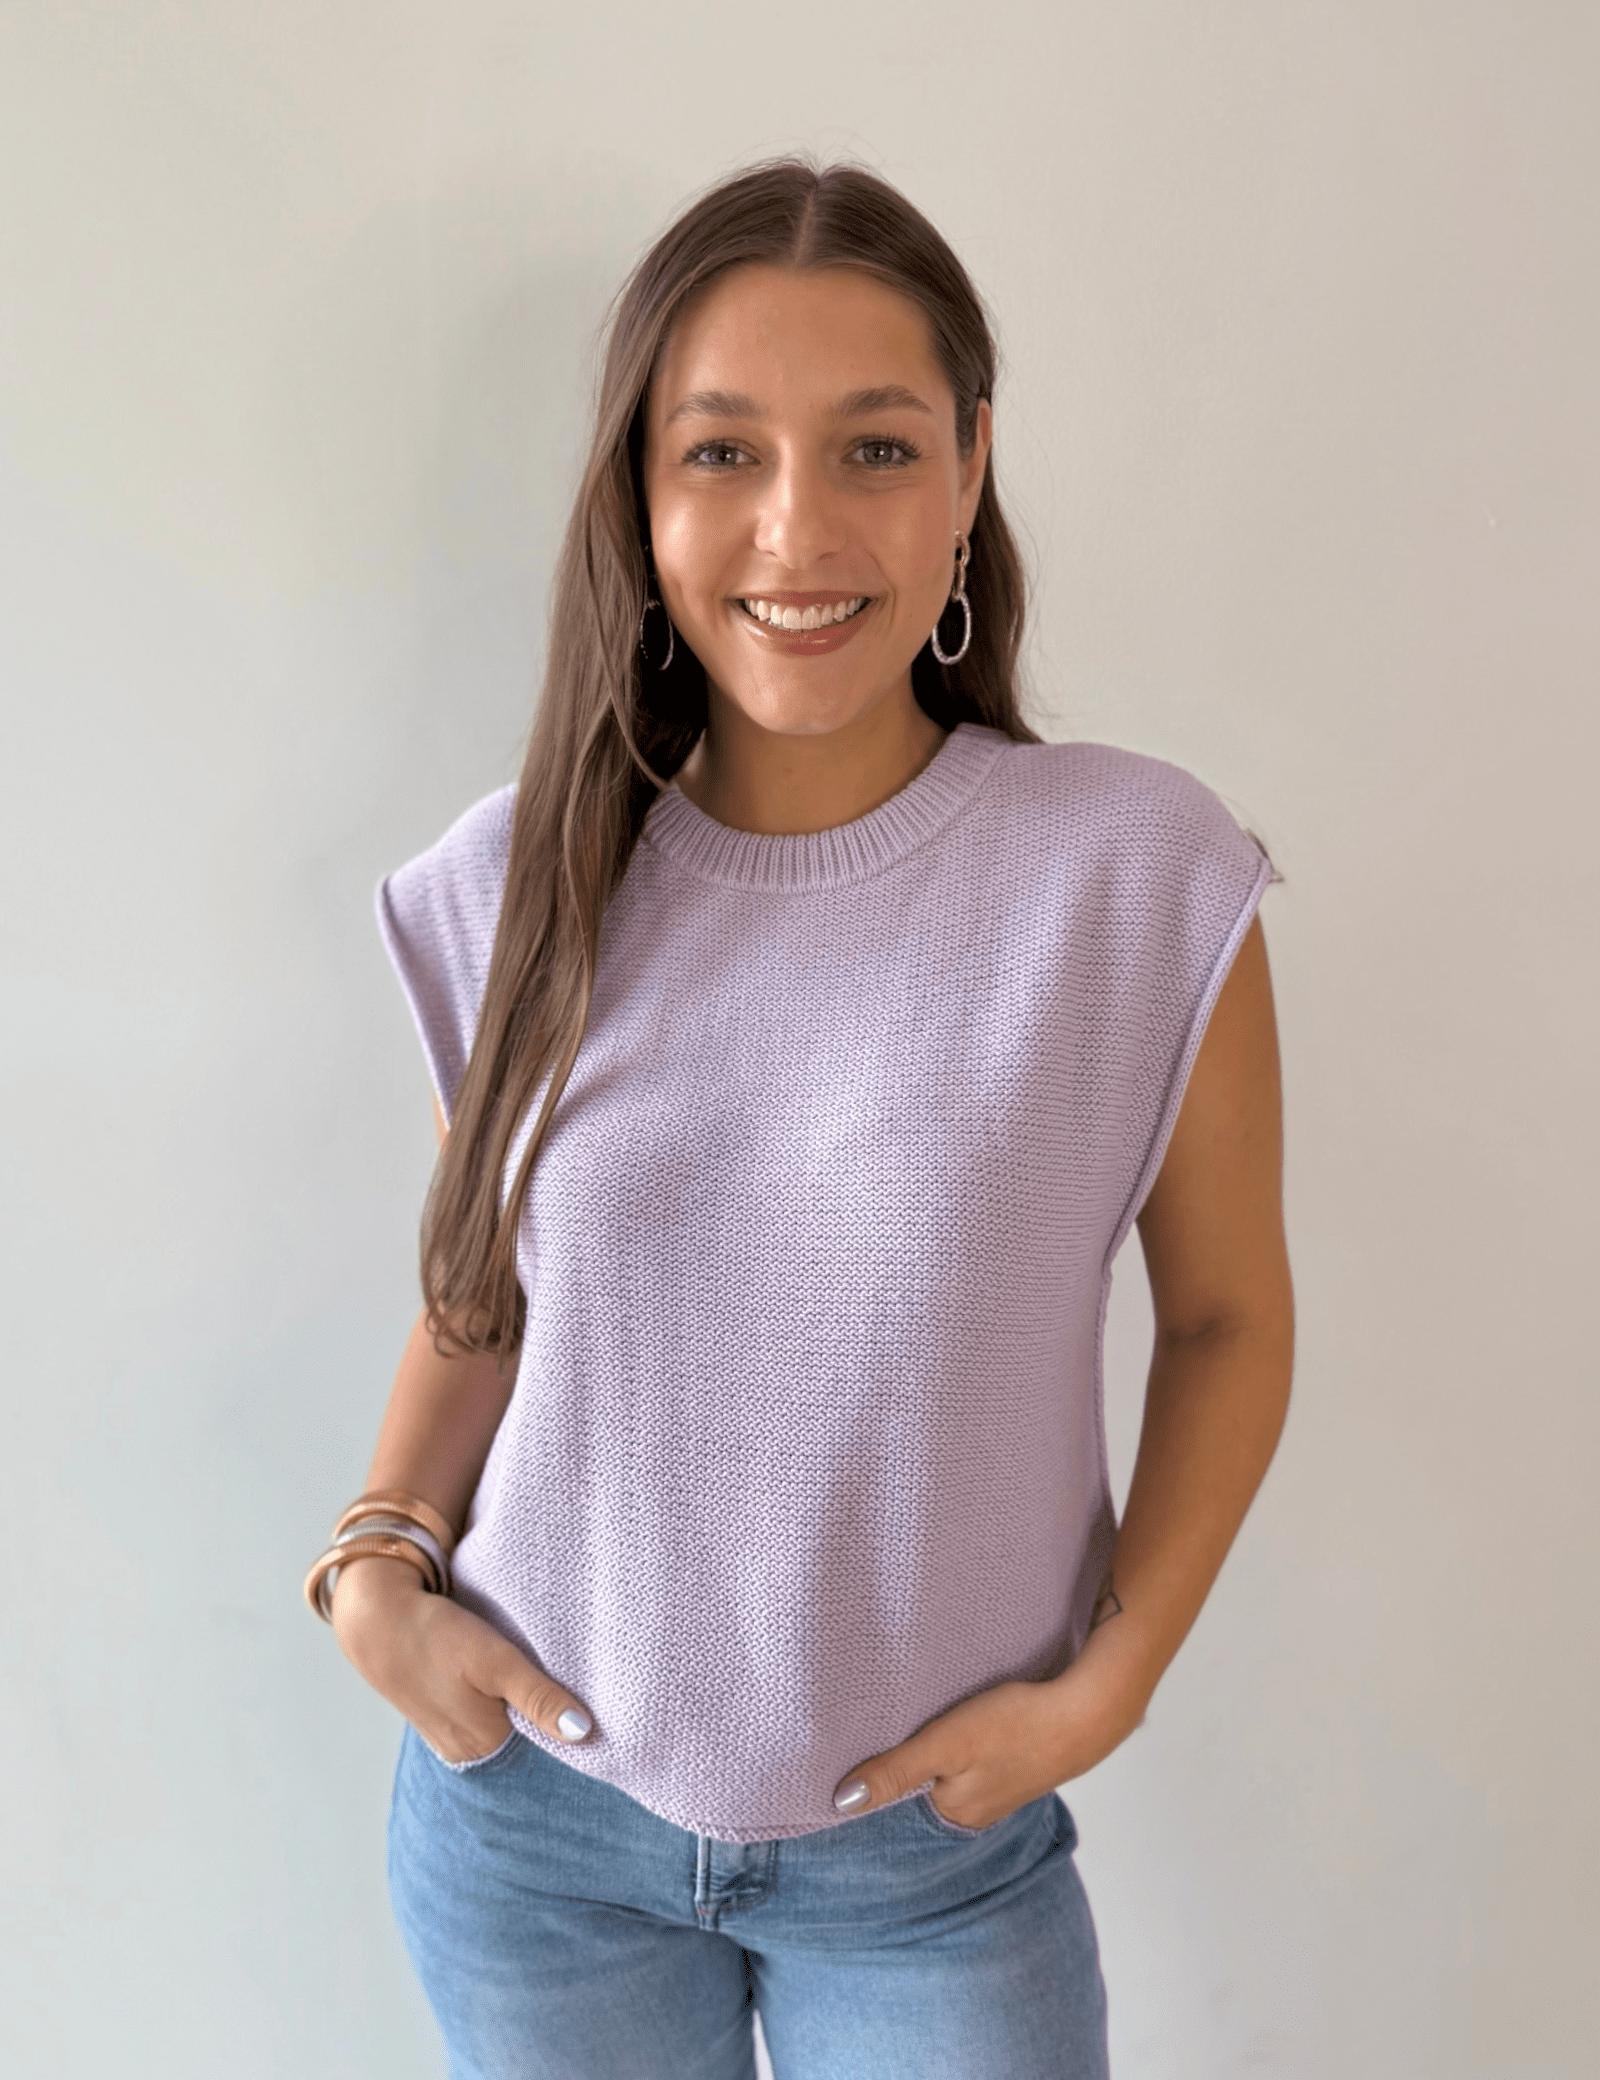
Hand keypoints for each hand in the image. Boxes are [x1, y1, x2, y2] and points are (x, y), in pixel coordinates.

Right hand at [331, 1555, 593, 1762]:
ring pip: (502, 1717)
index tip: (579, 1680)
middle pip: (523, 1730)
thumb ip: (538, 1698)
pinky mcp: (439, 1713)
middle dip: (540, 1702)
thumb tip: (585, 1733)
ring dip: (515, 1694)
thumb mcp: (496, 1661)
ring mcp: (450, 1734)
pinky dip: (493, 1691)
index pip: (544, 1737)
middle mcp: (467, 1750)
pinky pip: (481, 1708)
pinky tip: (493, 1669)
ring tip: (523, 1661)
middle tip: (552, 1662)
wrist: (378, 1616)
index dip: (563, 1708)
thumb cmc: (438, 1635)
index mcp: (484, 1744)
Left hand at [831, 1649, 1148, 1831]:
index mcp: (953, 1813)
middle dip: (907, 1758)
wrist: (1087, 1713)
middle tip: (892, 1720)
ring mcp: (997, 1790)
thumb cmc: (1016, 1725)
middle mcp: (973, 1812)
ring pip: (949, 1770)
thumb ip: (894, 1772)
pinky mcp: (1015, 1765)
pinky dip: (964, 1743)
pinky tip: (965, 1721)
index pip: (896, 1798)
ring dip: (938, 1748)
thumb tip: (840, 1804)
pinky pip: (974, 1759)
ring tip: (928, 1719)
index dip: (878, 1769)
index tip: (859, 1743)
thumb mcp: (946, 1744)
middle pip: (922, 1784)